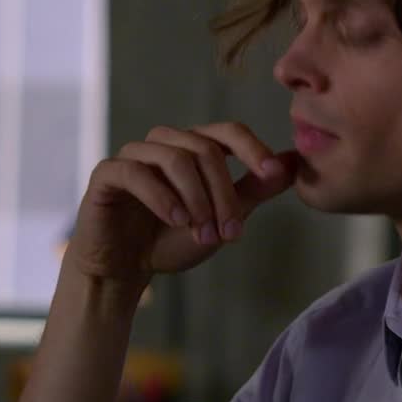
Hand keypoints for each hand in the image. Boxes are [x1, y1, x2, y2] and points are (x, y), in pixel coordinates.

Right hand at [64, 121, 298, 285]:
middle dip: (224, 193)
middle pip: (206, 150)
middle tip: (231, 233)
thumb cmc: (173, 239)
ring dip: (197, 199)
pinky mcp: (107, 173)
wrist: (125, 270)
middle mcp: (164, 143)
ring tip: (203, 233)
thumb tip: (294, 162)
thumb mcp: (224, 216)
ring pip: (175, 159)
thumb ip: (256, 188)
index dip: (253, 148)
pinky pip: (137, 173)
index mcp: (193, 147)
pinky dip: (162, 198)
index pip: (229, 131)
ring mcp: (134, 155)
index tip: (272, 173)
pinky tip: (176, 221)